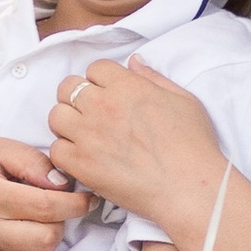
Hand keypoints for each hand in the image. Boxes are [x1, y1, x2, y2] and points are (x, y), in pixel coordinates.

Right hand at [0, 139, 77, 250]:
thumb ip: (33, 160)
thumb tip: (62, 184)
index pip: (47, 205)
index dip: (76, 203)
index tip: (87, 198)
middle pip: (48, 238)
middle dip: (61, 224)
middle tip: (55, 211)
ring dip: (47, 244)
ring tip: (36, 226)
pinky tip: (25, 244)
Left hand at [48, 57, 226, 246]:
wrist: (190, 189)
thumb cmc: (193, 147)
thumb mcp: (183, 100)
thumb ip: (153, 77)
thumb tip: (134, 62)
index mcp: (128, 86)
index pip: (95, 68)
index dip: (100, 81)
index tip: (107, 94)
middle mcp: (104, 106)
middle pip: (67, 87)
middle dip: (77, 97)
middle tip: (90, 113)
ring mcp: (90, 135)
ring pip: (56, 116)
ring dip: (67, 123)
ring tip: (84, 135)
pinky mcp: (82, 165)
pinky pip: (56, 149)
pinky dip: (66, 153)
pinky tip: (83, 158)